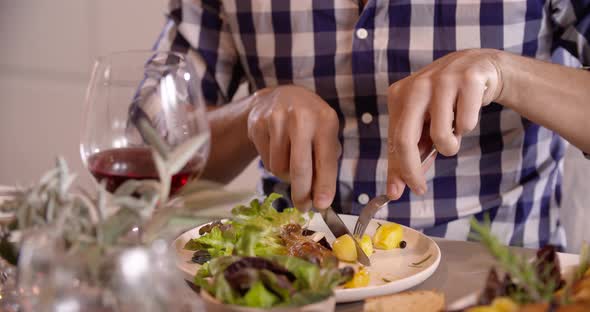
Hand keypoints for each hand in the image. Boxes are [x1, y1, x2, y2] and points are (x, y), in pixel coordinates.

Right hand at [247, 85, 340, 210]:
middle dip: (302, 193)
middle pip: (299, 167)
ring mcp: (276, 119)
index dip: (324, 185)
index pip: (326, 159)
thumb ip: (325, 162)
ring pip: (279, 168)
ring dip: (286, 175)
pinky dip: (274, 165)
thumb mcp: (325, 135)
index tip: (322, 205)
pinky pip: (266, 161)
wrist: (281, 96)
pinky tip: (279, 150)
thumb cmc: (310, 122)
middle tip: (303, 207)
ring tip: (291, 161)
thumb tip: (320, 198)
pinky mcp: (257, 124)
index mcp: (325, 120)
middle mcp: (301, 117)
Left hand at [386, 49, 503, 198]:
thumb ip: (412, 151)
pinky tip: (469, 111)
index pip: (393, 139)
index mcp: (400, 95)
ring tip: (455, 134)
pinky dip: (468, 126)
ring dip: (450, 146)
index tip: (396, 192)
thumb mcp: (425, 123)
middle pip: (406, 139)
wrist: (482, 68)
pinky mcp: (467, 79)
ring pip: (440, 135)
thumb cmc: (449, 102)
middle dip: (412, 170)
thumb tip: (397, 186)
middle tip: (419, 188)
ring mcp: (441, 80)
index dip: (395, 169)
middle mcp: (416, 85)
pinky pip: (466, 123)